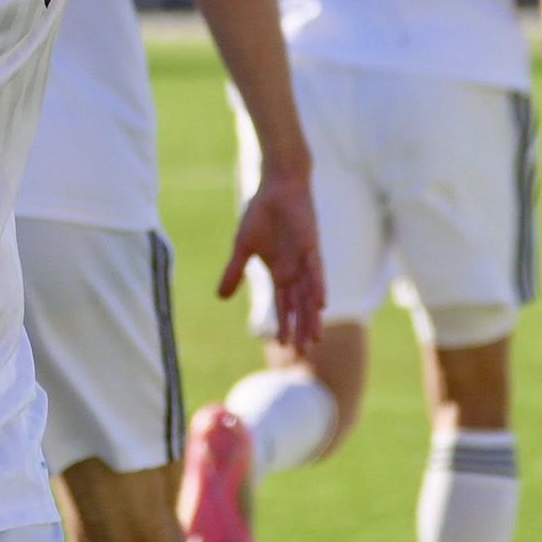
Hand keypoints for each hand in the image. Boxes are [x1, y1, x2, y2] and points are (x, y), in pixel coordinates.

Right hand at [216, 170, 324, 352]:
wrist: (277, 187)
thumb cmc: (261, 214)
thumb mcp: (243, 247)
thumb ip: (234, 272)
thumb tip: (220, 298)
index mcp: (279, 271)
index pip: (282, 304)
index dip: (283, 324)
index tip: (283, 347)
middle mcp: (295, 270)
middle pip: (298, 306)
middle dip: (300, 329)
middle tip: (301, 354)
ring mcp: (305, 260)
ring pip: (310, 294)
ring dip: (312, 316)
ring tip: (314, 339)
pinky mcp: (311, 246)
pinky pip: (316, 271)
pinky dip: (318, 286)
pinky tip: (321, 303)